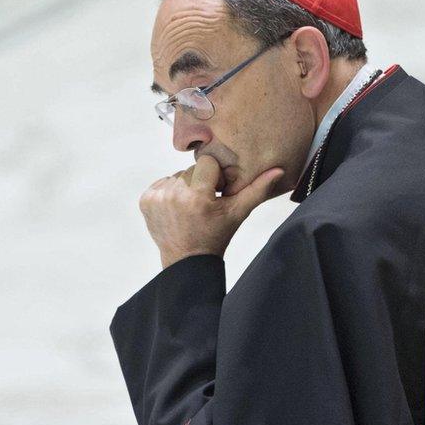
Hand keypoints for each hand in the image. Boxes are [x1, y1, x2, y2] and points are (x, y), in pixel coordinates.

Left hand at [139, 155, 284, 267]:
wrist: (187, 261)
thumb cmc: (215, 236)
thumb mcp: (238, 213)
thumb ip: (257, 190)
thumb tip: (278, 170)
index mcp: (198, 197)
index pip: (208, 163)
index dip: (215, 177)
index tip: (216, 194)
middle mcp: (175, 195)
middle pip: (191, 169)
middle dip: (200, 182)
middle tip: (205, 203)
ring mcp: (157, 198)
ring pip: (176, 175)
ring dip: (184, 187)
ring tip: (190, 207)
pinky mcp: (146, 201)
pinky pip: (162, 183)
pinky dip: (170, 192)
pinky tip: (177, 209)